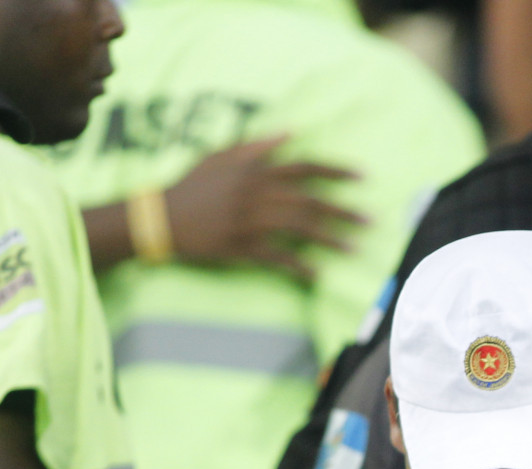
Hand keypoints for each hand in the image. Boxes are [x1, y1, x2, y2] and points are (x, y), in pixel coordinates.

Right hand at [162, 135, 365, 280]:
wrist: (162, 216)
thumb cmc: (193, 183)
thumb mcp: (222, 154)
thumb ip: (259, 145)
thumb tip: (291, 131)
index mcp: (256, 170)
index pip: (305, 167)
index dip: (336, 172)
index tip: (362, 177)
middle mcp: (257, 194)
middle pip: (310, 201)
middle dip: (343, 211)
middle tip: (369, 221)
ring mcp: (250, 223)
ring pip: (299, 230)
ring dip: (329, 240)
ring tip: (353, 248)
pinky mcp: (242, 248)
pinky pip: (277, 258)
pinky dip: (299, 266)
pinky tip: (318, 274)